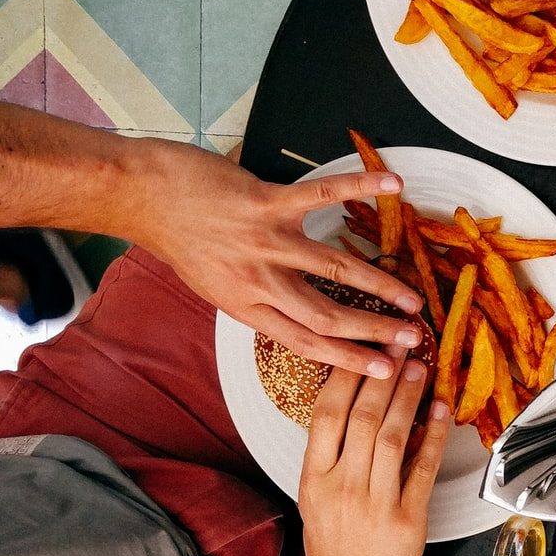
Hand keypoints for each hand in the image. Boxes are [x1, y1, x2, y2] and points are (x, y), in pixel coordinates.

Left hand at [126, 139, 422, 376]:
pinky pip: (322, 195)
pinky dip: (360, 187)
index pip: (306, 342)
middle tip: (413, 338)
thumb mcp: (215, 286)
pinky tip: (393, 185)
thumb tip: (297, 314)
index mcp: (247, 307)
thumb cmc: (180, 239)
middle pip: (327, 316)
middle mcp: (259, 280)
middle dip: (375, 330)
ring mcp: (265, 241)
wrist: (143, 197)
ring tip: (413, 297)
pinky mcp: (266, 203)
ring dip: (379, 285)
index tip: (384, 370)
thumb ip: (257, 300)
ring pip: (334, 269)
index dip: (350, 359)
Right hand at [298, 354, 449, 555]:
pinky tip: (441, 411)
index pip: (326, 414)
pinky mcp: (408, 519)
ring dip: (409, 398)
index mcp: (314, 478)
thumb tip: (356, 400)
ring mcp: (376, 503)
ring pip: (394, 438)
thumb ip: (331, 452)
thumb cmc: (333, 542)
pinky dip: (435, 436)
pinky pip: (424, 469)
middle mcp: (342, 487)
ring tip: (419, 368)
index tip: (363, 347)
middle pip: (364, 419)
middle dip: (383, 376)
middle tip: (400, 344)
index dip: (346, 376)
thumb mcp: (315, 495)